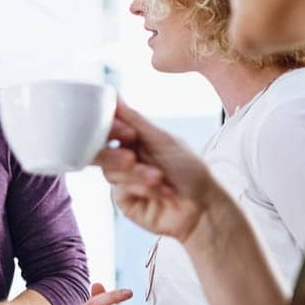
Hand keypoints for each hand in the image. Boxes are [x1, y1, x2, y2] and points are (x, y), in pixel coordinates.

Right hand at [93, 101, 226, 243]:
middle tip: (131, 158)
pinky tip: (163, 191)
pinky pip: (119, 190)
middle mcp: (126, 158)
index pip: (108, 129)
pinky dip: (142, 188)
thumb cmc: (191, 172)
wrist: (203, 207)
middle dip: (115, 156)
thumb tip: (114, 96)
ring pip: (110, 172)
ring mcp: (123, 180)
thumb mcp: (164, 140)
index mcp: (135, 140)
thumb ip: (135, 120)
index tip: (125, 132)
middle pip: (101, 152)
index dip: (110, 129)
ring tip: (160, 178)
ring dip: (137, 174)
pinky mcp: (123, 201)